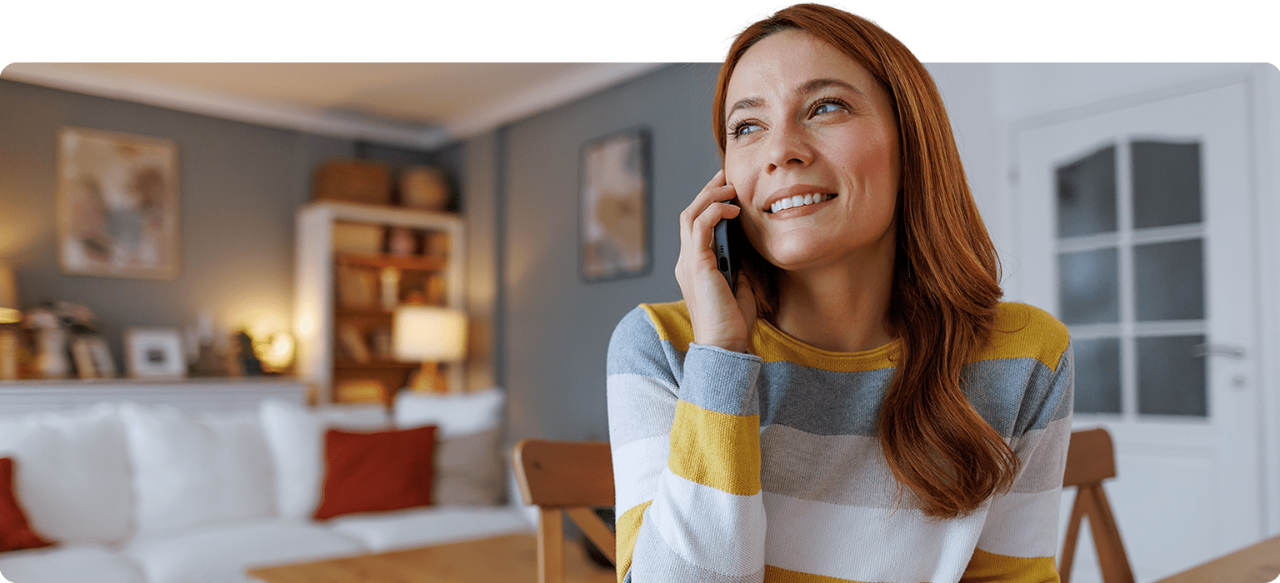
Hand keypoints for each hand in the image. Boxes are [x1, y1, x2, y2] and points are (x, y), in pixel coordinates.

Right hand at [675, 170, 757, 352]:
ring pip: (690, 215)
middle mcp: (686, 262)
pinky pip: (700, 226)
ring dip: (710, 196)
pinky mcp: (697, 265)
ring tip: (730, 186)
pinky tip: (733, 209)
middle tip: (727, 176)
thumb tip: (746, 249)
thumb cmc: (733, 323)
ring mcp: (688, 263)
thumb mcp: (740, 287)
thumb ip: (738, 267)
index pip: (696, 227)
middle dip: (708, 191)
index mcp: (694, 268)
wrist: (725, 346)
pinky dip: (714, 211)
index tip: (729, 191)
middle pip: (689, 214)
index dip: (710, 205)